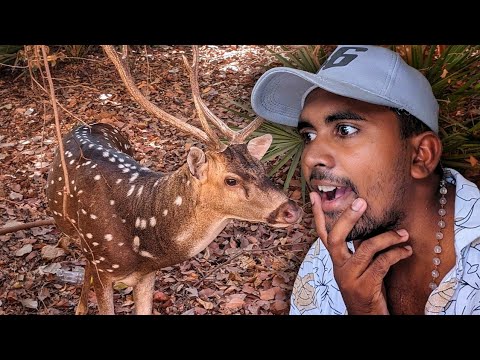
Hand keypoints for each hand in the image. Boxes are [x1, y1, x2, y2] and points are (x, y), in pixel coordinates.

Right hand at [309, 192, 412, 314]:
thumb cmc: (365, 288)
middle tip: (361, 201)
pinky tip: (406, 250)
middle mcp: (339, 266)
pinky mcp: (365, 287)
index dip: (318, 214)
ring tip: (403, 233)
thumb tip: (368, 223)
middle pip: (336, 238)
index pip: (323, 233)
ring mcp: (351, 277)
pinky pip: (382, 264)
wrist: (366, 317)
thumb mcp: (358, 266)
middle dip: (348, 217)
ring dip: (387, 238)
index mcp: (337, 259)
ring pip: (366, 249)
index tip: (315, 194)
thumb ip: (359, 247)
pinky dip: (397, 254)